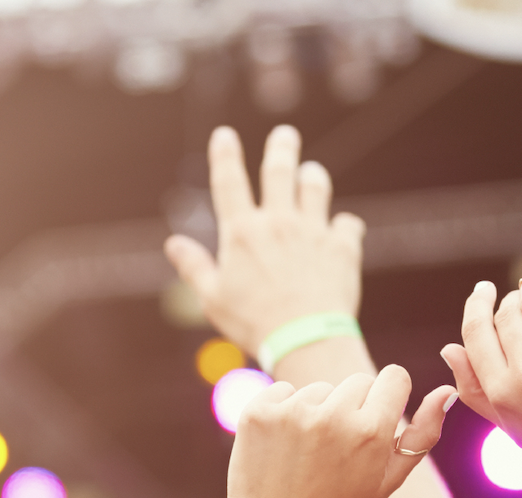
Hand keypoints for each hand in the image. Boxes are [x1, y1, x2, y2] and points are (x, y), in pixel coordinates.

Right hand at [164, 126, 364, 358]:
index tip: (225, 134)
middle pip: (280, 170)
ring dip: (313, 177)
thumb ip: (194, 267)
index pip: (229, 181)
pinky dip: (345, 225)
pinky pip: (348, 224)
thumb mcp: (213, 299)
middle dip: (282, 146)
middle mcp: (278, 222)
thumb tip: (172, 243)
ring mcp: (313, 231)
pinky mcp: (342, 247)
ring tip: (312, 173)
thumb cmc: (254, 324)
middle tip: (286, 134)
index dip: (225, 154)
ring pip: (316, 187)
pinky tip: (344, 229)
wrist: (307, 339)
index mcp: (243, 231)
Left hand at [217, 367, 453, 497]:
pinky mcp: (259, 412)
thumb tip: (446, 390)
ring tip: (308, 455)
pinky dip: (284, 413)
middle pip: (359, 382)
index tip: (377, 421)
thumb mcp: (388, 480)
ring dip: (317, 412)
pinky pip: (284, 391)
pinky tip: (282, 448)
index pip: (394, 377)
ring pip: (320, 388)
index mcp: (371, 432)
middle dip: (355, 408)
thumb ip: (423, 435)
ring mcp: (292, 412)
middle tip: (338, 452)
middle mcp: (332, 416)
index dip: (389, 398)